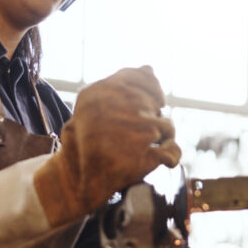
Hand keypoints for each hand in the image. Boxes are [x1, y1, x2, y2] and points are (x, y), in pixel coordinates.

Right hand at [34, 66, 181, 226]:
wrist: (76, 179)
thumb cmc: (87, 140)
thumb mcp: (93, 105)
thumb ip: (122, 84)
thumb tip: (150, 67)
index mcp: (105, 89)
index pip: (145, 77)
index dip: (152, 91)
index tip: (149, 103)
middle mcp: (122, 104)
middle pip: (156, 104)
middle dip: (149, 119)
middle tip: (129, 135)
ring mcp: (137, 129)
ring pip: (166, 127)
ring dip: (158, 139)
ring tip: (136, 149)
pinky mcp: (145, 155)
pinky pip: (172, 153)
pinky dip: (169, 158)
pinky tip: (154, 161)